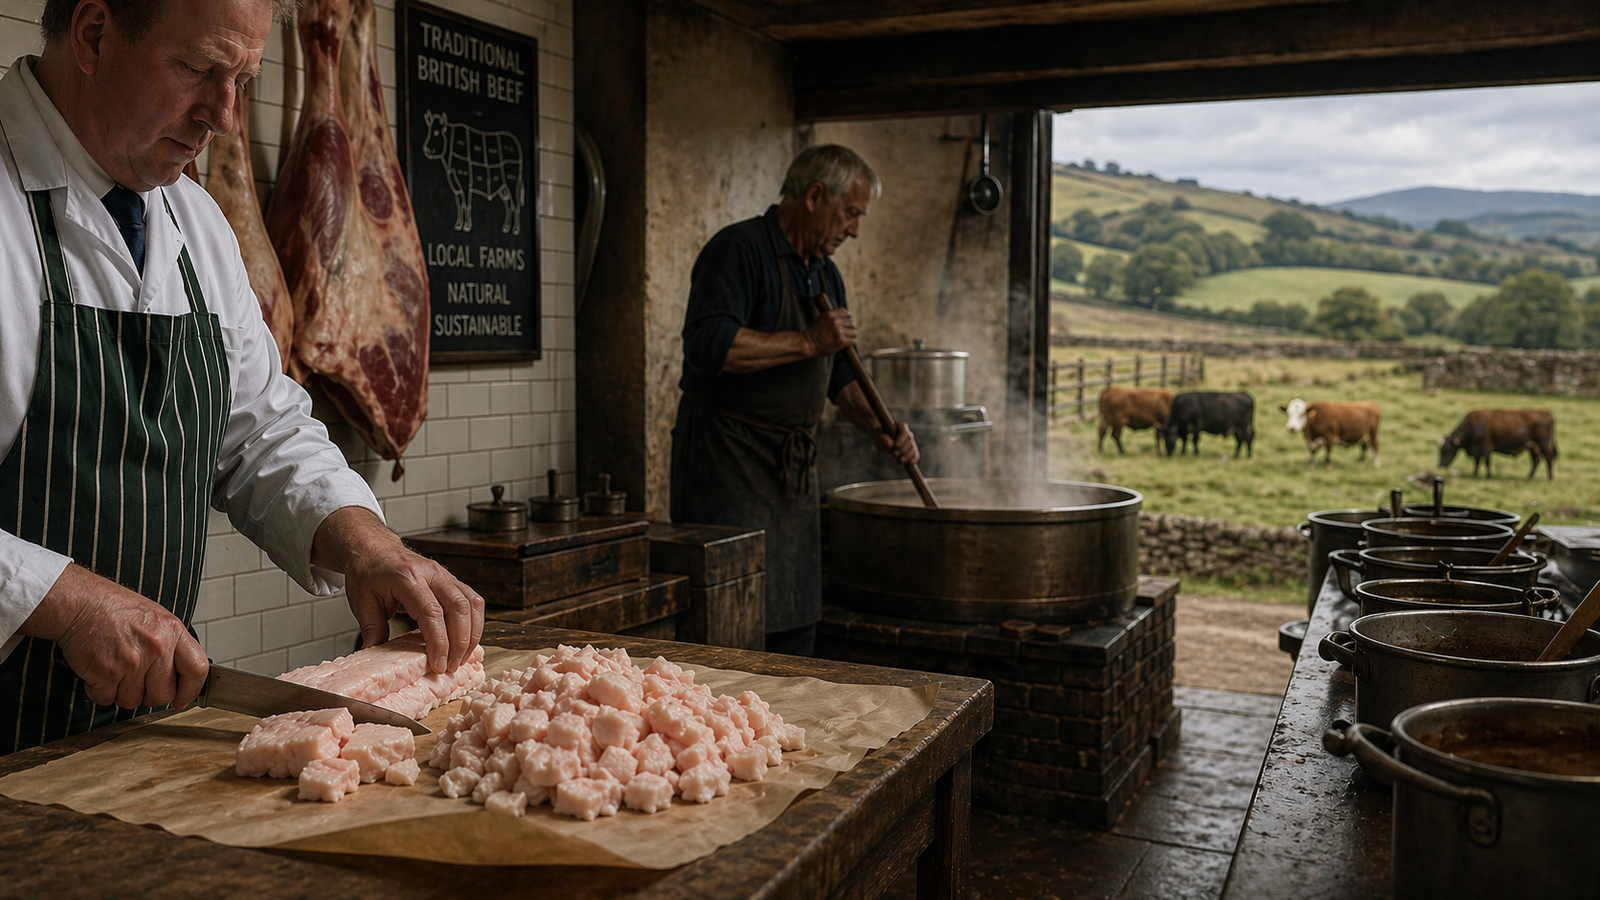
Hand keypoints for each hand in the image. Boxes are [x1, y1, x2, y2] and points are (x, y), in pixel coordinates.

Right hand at [23, 565, 209, 708]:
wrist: (80, 603)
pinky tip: (99, 673)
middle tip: (136, 681)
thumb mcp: (157, 618)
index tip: (182, 699)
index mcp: (173, 631)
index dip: (191, 690)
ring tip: (116, 669)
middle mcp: (157, 647)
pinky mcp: (107, 673)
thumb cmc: (115, 609)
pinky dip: (100, 691)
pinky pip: (107, 699)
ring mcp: (132, 662)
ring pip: (133, 701)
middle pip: (163, 694)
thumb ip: (172, 645)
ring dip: (121, 692)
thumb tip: (181, 674)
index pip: (197, 670)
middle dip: (149, 695)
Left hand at [312, 507, 483, 672]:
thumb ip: (372, 629)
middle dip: (459, 642)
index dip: (438, 641)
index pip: (431, 612)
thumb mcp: (362, 602)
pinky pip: (472, 599)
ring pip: (471, 603)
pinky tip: (467, 638)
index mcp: (406, 578)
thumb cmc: (367, 572)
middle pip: (458, 608)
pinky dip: (474, 621)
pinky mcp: (451, 578)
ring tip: (462, 656)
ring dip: (471, 633)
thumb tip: (373, 655)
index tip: (438, 663)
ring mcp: (443, 574)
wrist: (373, 547)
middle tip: (451, 666)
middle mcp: (430, 573)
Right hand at [804, 307, 855, 356]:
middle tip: (846, 333)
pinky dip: (852, 342)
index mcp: (831, 314)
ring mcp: (839, 331)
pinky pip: (854, 340)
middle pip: (851, 323)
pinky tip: (848, 344)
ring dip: (851, 335)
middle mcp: (836, 321)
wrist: (808, 344)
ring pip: (854, 332)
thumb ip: (828, 314)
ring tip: (848, 338)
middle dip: (849, 328)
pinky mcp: (842, 341)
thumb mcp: (819, 318)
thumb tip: (836, 312)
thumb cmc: (813, 332)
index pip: (846, 312)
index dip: (847, 318)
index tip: (846, 323)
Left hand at [875, 421, 919, 465]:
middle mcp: (908, 433)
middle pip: (910, 441)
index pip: (904, 432)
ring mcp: (911, 442)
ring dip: (907, 456)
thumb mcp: (878, 436)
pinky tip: (910, 463)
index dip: (901, 439)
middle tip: (894, 454)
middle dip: (903, 449)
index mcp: (900, 426)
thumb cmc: (879, 435)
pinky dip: (914, 459)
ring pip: (913, 449)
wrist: (881, 439)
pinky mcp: (911, 450)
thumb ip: (883, 438)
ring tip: (898, 461)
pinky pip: (915, 454)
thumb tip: (891, 444)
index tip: (896, 446)